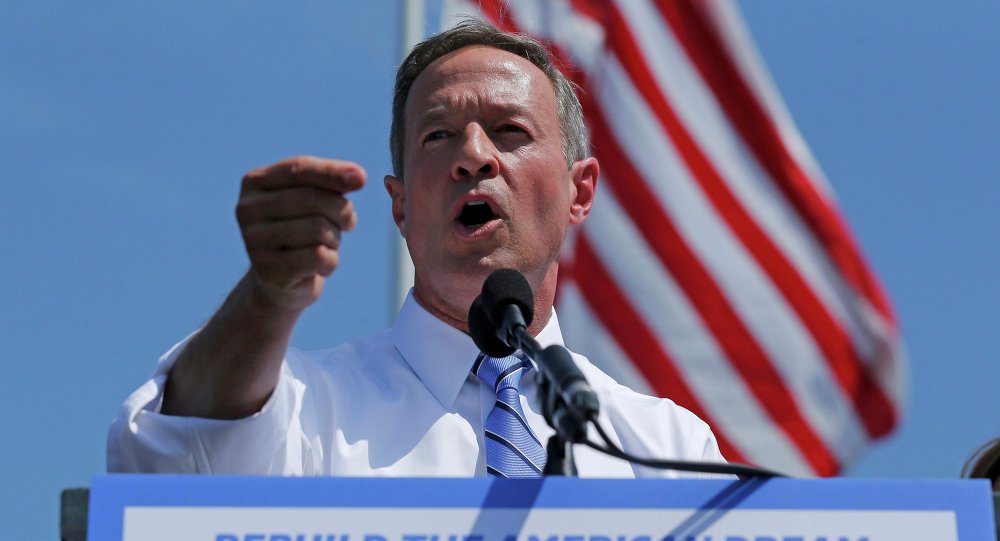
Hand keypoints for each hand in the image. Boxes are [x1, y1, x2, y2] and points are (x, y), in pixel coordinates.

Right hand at [236, 156, 365, 312]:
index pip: (298, 168)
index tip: (362, 179)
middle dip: (341, 211)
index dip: (332, 171)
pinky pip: (318, 256)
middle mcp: (246, 209)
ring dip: (335, 239)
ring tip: (326, 246)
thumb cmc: (302, 233)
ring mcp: (253, 240)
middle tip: (347, 223)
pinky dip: (331, 261)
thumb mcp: (315, 202)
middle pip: (312, 198)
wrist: (281, 283)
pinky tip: (321, 266)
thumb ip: (333, 185)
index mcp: (254, 182)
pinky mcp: (267, 270)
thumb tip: (358, 176)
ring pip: (318, 228)